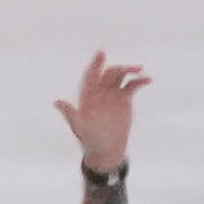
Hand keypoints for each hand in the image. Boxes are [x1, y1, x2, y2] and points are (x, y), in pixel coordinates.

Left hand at [58, 52, 145, 176]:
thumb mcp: (79, 127)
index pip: (90, 75)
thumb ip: (70, 114)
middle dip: (118, 69)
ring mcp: (112, 94)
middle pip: (109, 74)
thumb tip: (57, 102)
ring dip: (129, 71)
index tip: (101, 53)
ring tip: (139, 70)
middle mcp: (100, 92)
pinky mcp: (124, 99)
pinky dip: (139, 81)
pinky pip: (132, 86)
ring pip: (120, 76)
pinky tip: (147, 80)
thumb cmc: (89, 140)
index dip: (95, 64)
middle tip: (130, 69)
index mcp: (87, 96)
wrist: (106, 150)